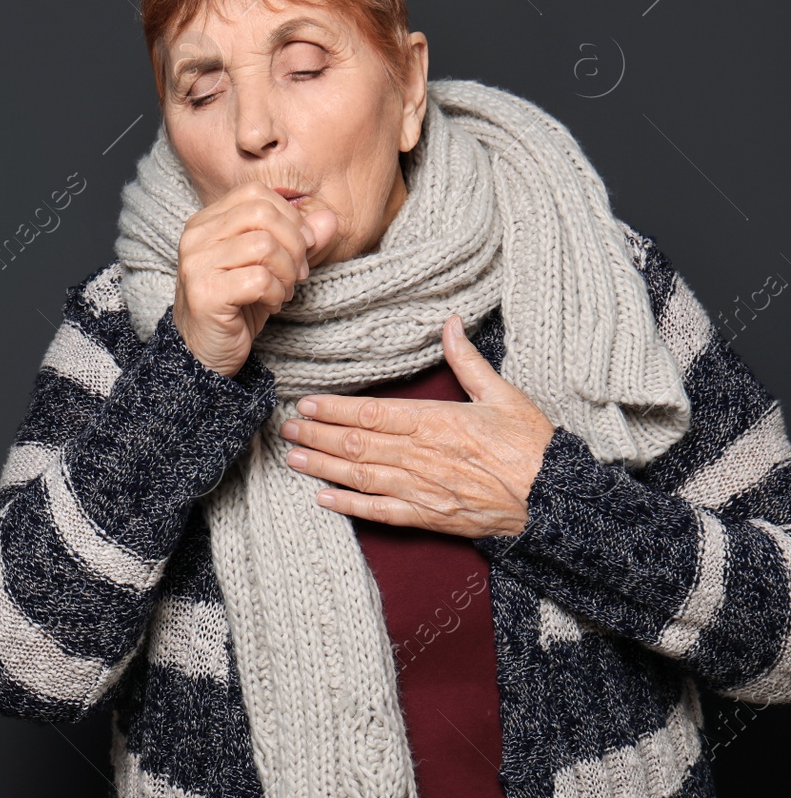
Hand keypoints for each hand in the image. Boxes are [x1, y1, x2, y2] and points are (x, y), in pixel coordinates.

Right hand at [174, 182, 338, 377]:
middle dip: (293, 244)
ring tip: (282, 291)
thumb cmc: (237, 307)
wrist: (204, 355)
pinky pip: (259, 280)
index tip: (301, 248)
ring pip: (264, 245)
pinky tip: (271, 306)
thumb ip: (299, 241)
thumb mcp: (272, 268)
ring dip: (286, 273)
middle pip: (262, 213)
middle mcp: (196, 237)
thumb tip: (329, 218)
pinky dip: (276, 294)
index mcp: (207, 222)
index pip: (255, 194)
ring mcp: (197, 264)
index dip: (289, 217)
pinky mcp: (205, 293)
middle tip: (296, 274)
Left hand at [277, 313, 555, 537]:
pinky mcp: (431, 517)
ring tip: (293, 456)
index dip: (334, 408)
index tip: (306, 402)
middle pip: (358, 443)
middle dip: (318, 434)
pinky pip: (382, 513)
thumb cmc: (532, 445)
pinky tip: (323, 499)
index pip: (372, 412)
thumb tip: (450, 324)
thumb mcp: (502, 394)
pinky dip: (350, 507)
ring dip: (323, 466)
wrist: (556, 498)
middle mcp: (422, 456)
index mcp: (436, 422)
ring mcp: (423, 489)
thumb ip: (468, 360)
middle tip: (285, 427)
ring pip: (361, 476)